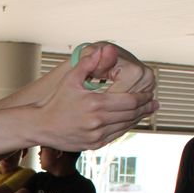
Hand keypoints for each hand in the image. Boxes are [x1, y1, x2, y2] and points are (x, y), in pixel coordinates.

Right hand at [37, 46, 158, 150]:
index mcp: (95, 104)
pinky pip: (116, 136)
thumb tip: (104, 48)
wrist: (39, 125)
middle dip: (145, 108)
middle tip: (154, 103)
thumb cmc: (55, 101)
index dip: (144, 98)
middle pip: (131, 114)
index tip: (151, 94)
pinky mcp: (93, 144)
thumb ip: (88, 63)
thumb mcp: (70, 79)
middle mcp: (97, 122)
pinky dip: (125, 127)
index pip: (130, 101)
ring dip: (138, 118)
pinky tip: (129, 121)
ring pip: (125, 126)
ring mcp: (96, 135)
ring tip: (146, 112)